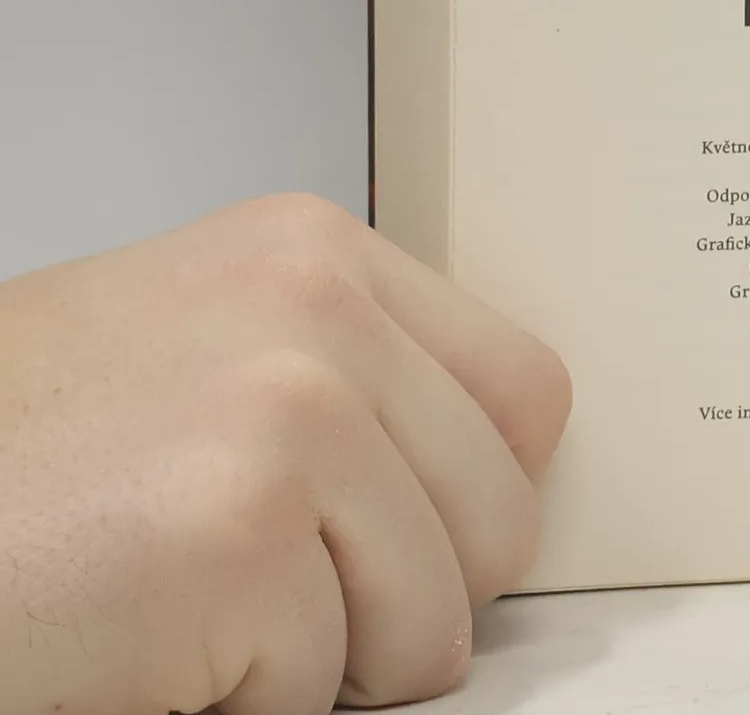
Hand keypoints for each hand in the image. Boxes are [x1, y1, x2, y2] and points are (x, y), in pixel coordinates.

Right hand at [0, 195, 570, 714]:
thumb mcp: (202, 350)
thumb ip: (348, 377)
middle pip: (502, 515)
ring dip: (324, 665)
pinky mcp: (236, 534)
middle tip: (289, 605)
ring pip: (434, 620)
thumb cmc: (11, 455)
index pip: (525, 393)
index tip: (418, 539)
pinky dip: (235, 707)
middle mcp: (318, 306)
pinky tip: (143, 646)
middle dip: (413, 598)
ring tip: (199, 616)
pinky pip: (320, 693)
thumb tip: (480, 477)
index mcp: (316, 252)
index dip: (478, 497)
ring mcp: (290, 410)